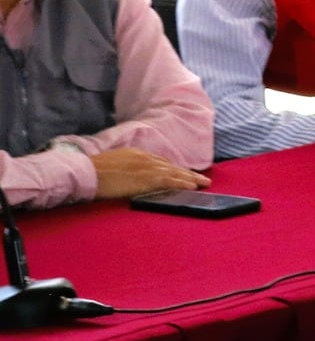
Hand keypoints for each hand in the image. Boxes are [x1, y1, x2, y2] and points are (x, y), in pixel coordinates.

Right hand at [90, 148, 209, 200]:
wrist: (85, 172)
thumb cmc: (91, 172)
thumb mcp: (111, 165)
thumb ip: (124, 168)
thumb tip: (129, 176)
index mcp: (135, 154)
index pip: (159, 162)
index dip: (172, 169)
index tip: (182, 173)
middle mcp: (144, 158)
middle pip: (171, 166)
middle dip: (187, 173)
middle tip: (202, 179)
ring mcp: (147, 167)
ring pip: (174, 172)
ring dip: (190, 178)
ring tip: (204, 183)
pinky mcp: (146, 178)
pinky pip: (169, 180)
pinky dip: (182, 183)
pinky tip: (192, 186)